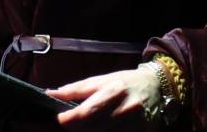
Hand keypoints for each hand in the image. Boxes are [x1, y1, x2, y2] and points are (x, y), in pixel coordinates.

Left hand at [46, 67, 163, 130]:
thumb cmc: (125, 82)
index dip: (69, 119)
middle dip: (76, 128)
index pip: (86, 112)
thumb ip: (75, 89)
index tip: (60, 119)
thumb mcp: (100, 80)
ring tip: (86, 126)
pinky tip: (101, 130)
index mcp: (114, 90)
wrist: (156, 86)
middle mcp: (126, 109)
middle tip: (72, 124)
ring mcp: (135, 125)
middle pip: (92, 128)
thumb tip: (50, 94)